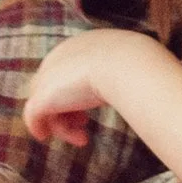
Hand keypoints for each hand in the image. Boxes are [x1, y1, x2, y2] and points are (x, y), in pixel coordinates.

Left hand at [22, 25, 175, 144]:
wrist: (126, 64)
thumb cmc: (136, 63)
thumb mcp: (130, 61)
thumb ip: (125, 68)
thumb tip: (148, 76)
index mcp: (80, 44)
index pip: (67, 69)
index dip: (76, 91)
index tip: (89, 108)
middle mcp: (60, 56)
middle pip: (53, 86)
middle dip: (67, 108)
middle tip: (83, 125)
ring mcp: (48, 77)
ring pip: (45, 104)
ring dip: (62, 123)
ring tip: (82, 138)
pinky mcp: (43, 97)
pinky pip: (32, 115)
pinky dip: (37, 127)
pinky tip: (45, 137)